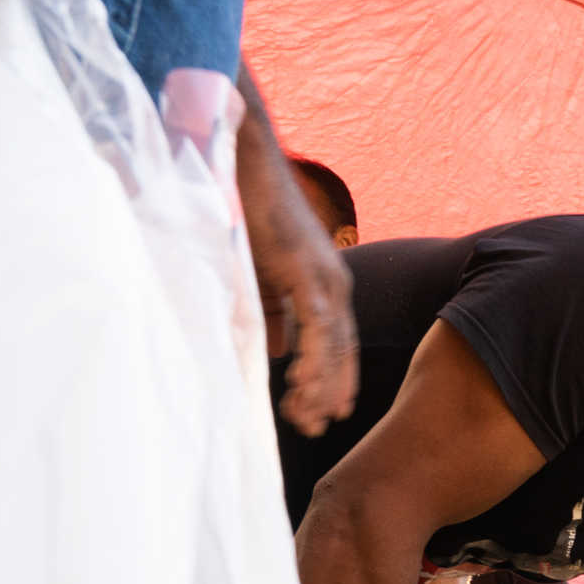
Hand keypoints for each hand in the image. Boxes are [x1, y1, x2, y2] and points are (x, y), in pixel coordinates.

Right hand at [236, 79, 357, 437]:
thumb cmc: (248, 207)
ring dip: (320, 384)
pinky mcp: (305, 269)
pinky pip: (316, 325)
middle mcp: (334, 280)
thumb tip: (278, 349)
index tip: (329, 411)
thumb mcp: (263, 272)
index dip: (335, 377)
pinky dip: (311, 358)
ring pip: (331, 344)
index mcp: (327, 281)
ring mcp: (324, 275)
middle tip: (318, 427)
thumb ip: (275, 311)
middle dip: (330, 391)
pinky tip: (302, 386)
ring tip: (309, 418)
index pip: (339, 341)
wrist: (243, 156)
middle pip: (340, 349)